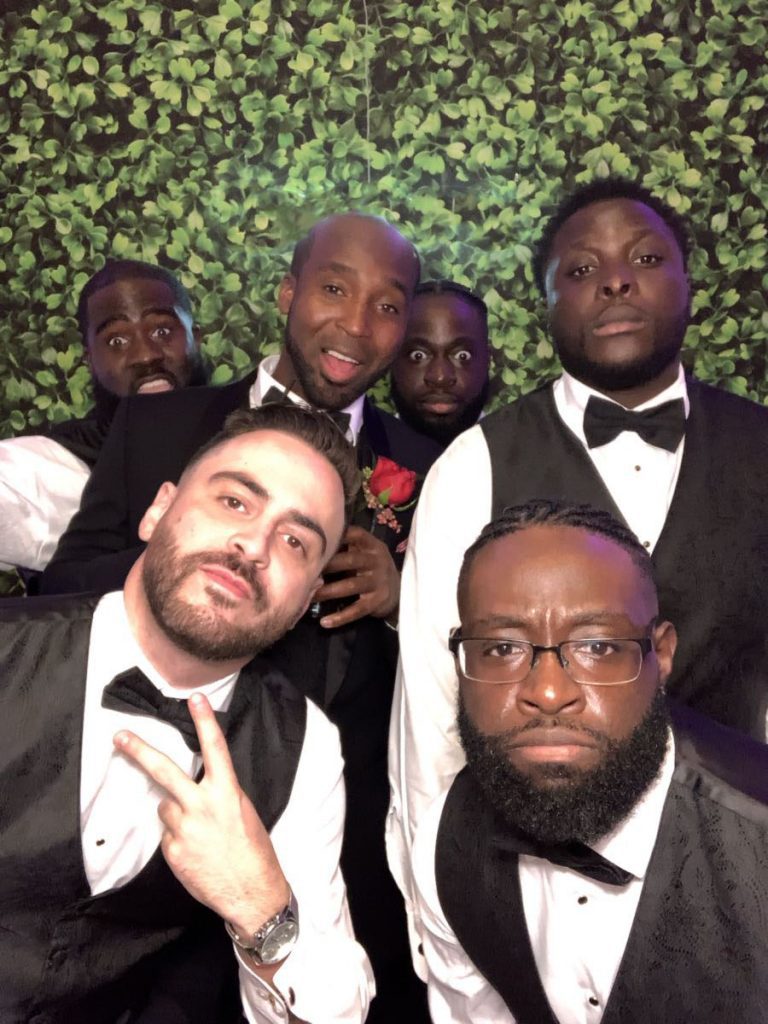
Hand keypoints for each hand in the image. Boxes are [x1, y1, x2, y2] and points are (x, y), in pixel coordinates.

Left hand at [114, 694, 289, 937]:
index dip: (204, 721)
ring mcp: (184, 829)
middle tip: (120, 737)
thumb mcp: (244, 811)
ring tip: (200, 831)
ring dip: (176, 812)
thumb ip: (220, 794)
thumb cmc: (253, 850)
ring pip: (166, 806)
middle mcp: (202, 806)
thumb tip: (199, 787)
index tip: (195, 699)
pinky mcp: (172, 850)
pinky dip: (178, 838)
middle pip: (164, 771)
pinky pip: (168, 834)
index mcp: (227, 792)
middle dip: (139, 751)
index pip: (215, 748)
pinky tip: (196, 850)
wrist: (252, 892)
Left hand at [315, 524, 399, 627]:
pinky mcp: (377, 601)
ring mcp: (378, 582)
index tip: (318, 539)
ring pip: (350, 586)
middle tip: (307, 570)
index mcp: (373, 546)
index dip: (339, 535)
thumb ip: (349, 546)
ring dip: (327, 591)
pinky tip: (325, 622)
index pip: (357, 534)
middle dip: (328, 565)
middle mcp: (377, 561)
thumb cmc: (373, 568)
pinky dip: (340, 617)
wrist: (399, 591)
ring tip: (310, 596)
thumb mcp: (367, 553)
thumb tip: (316, 543)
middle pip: (351, 560)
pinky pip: (357, 610)